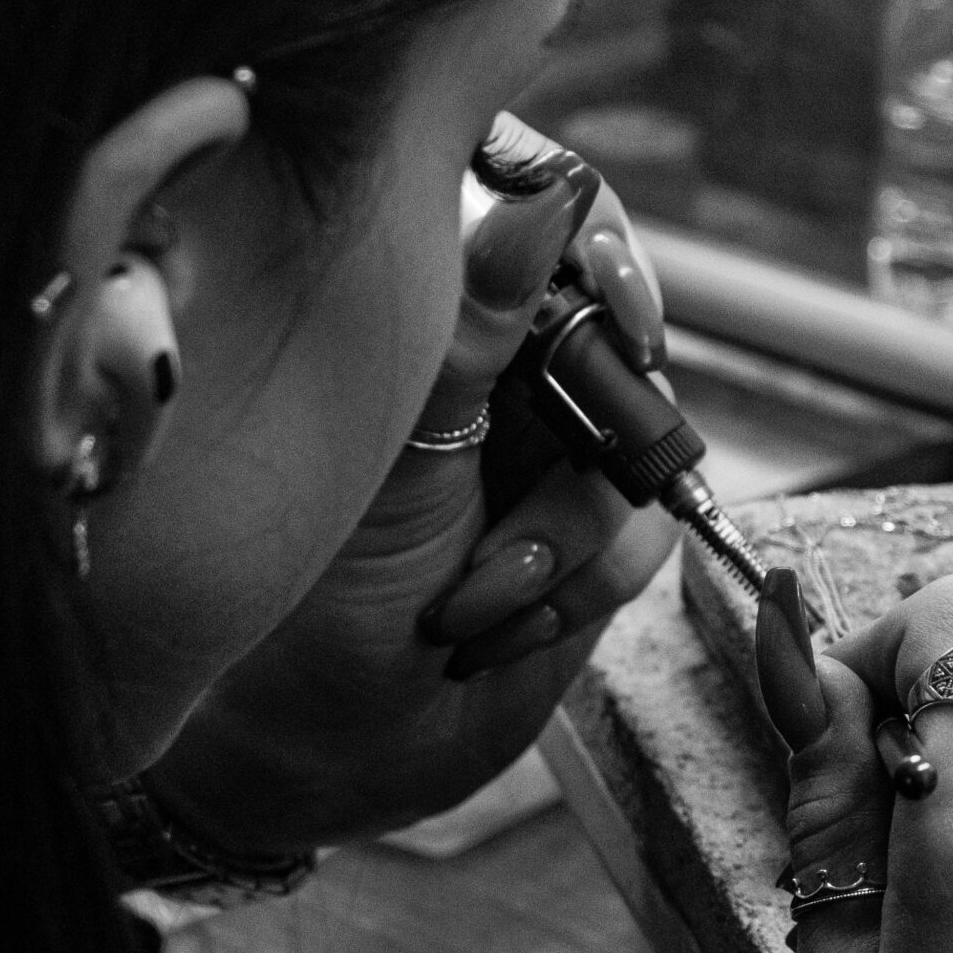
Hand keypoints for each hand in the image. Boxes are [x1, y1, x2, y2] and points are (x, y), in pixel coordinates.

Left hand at [146, 126, 674, 852]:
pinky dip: (573, 590)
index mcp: (440, 328)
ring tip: (462, 597)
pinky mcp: (591, 547)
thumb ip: (470, 333)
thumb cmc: (311, 593)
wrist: (326, 749)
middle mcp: (504, 382)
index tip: (614, 289)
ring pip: (638, 455)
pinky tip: (488, 629)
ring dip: (560, 536)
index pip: (544, 229)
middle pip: (618, 338)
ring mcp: (553, 463)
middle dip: (603, 413)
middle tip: (567, 456)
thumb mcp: (393, 456)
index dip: (598, 245)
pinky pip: (642, 540)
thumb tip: (537, 203)